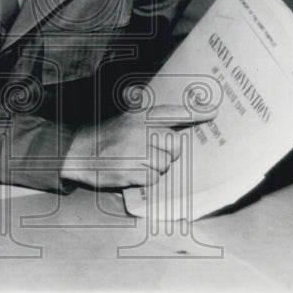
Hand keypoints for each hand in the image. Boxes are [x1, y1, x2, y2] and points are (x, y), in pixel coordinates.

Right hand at [61, 104, 215, 188]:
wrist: (79, 151)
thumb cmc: (107, 136)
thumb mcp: (126, 117)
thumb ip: (149, 116)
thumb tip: (174, 122)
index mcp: (142, 116)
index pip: (175, 112)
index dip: (196, 112)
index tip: (213, 111)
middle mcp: (141, 131)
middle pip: (175, 146)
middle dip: (169, 153)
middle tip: (153, 153)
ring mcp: (136, 151)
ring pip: (165, 165)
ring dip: (155, 168)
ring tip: (138, 162)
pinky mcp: (130, 171)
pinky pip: (153, 179)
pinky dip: (146, 180)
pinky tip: (132, 172)